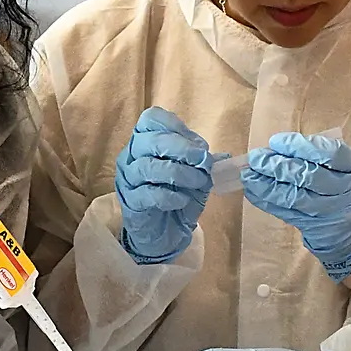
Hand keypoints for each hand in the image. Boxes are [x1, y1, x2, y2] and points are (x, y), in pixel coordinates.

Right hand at [116, 107, 223, 264]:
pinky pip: (147, 193)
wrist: (163, 231)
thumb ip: (203, 162)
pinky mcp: (131, 202)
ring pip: (147, 166)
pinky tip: (182, 200)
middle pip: (150, 140)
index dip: (175, 126)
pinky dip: (168, 195)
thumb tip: (223, 156)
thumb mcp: (194, 175)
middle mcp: (131, 156)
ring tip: (199, 181)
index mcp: (145, 141)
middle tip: (203, 160)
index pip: (151, 119)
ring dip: (179, 172)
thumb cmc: (175, 196)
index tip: (198, 144)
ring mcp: (128, 179)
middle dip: (181, 148)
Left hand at [241, 133, 350, 280]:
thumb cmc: (348, 190)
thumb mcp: (348, 169)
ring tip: (248, 175)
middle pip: (308, 176)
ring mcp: (329, 212)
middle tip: (256, 157)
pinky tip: (253, 192)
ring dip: (266, 185)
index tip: (277, 141)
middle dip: (277, 165)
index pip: (330, 154)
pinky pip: (286, 213)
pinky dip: (267, 201)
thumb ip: (321, 156)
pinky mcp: (313, 227)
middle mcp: (345, 191)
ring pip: (294, 197)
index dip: (300, 146)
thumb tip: (278, 148)